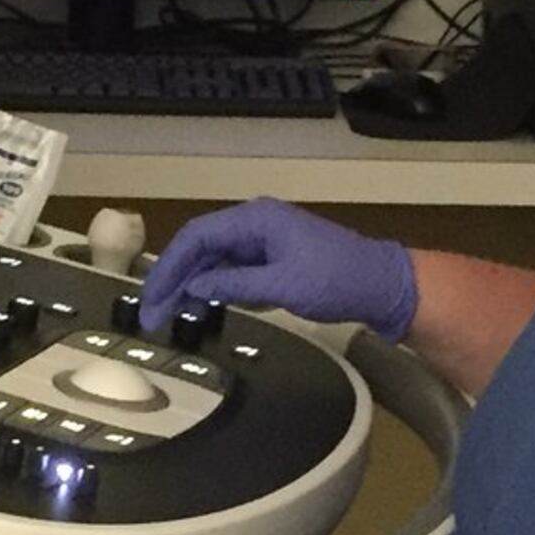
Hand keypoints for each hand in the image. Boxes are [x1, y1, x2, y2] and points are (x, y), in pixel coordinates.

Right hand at [139, 199, 417, 340]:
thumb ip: (233, 284)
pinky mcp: (273, 258)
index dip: (169, 267)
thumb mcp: (281, 285)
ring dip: (192, 284)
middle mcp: (255, 223)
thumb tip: (193, 287)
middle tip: (153, 314)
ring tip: (172, 316)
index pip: (197, 237)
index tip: (152, 298)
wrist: (381, 284)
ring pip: (214, 259)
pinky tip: (202, 306)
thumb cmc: (336, 280)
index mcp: (255, 219)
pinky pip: (232, 268)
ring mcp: (264, 240)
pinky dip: (214, 286)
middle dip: (174, 278)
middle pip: (201, 246)